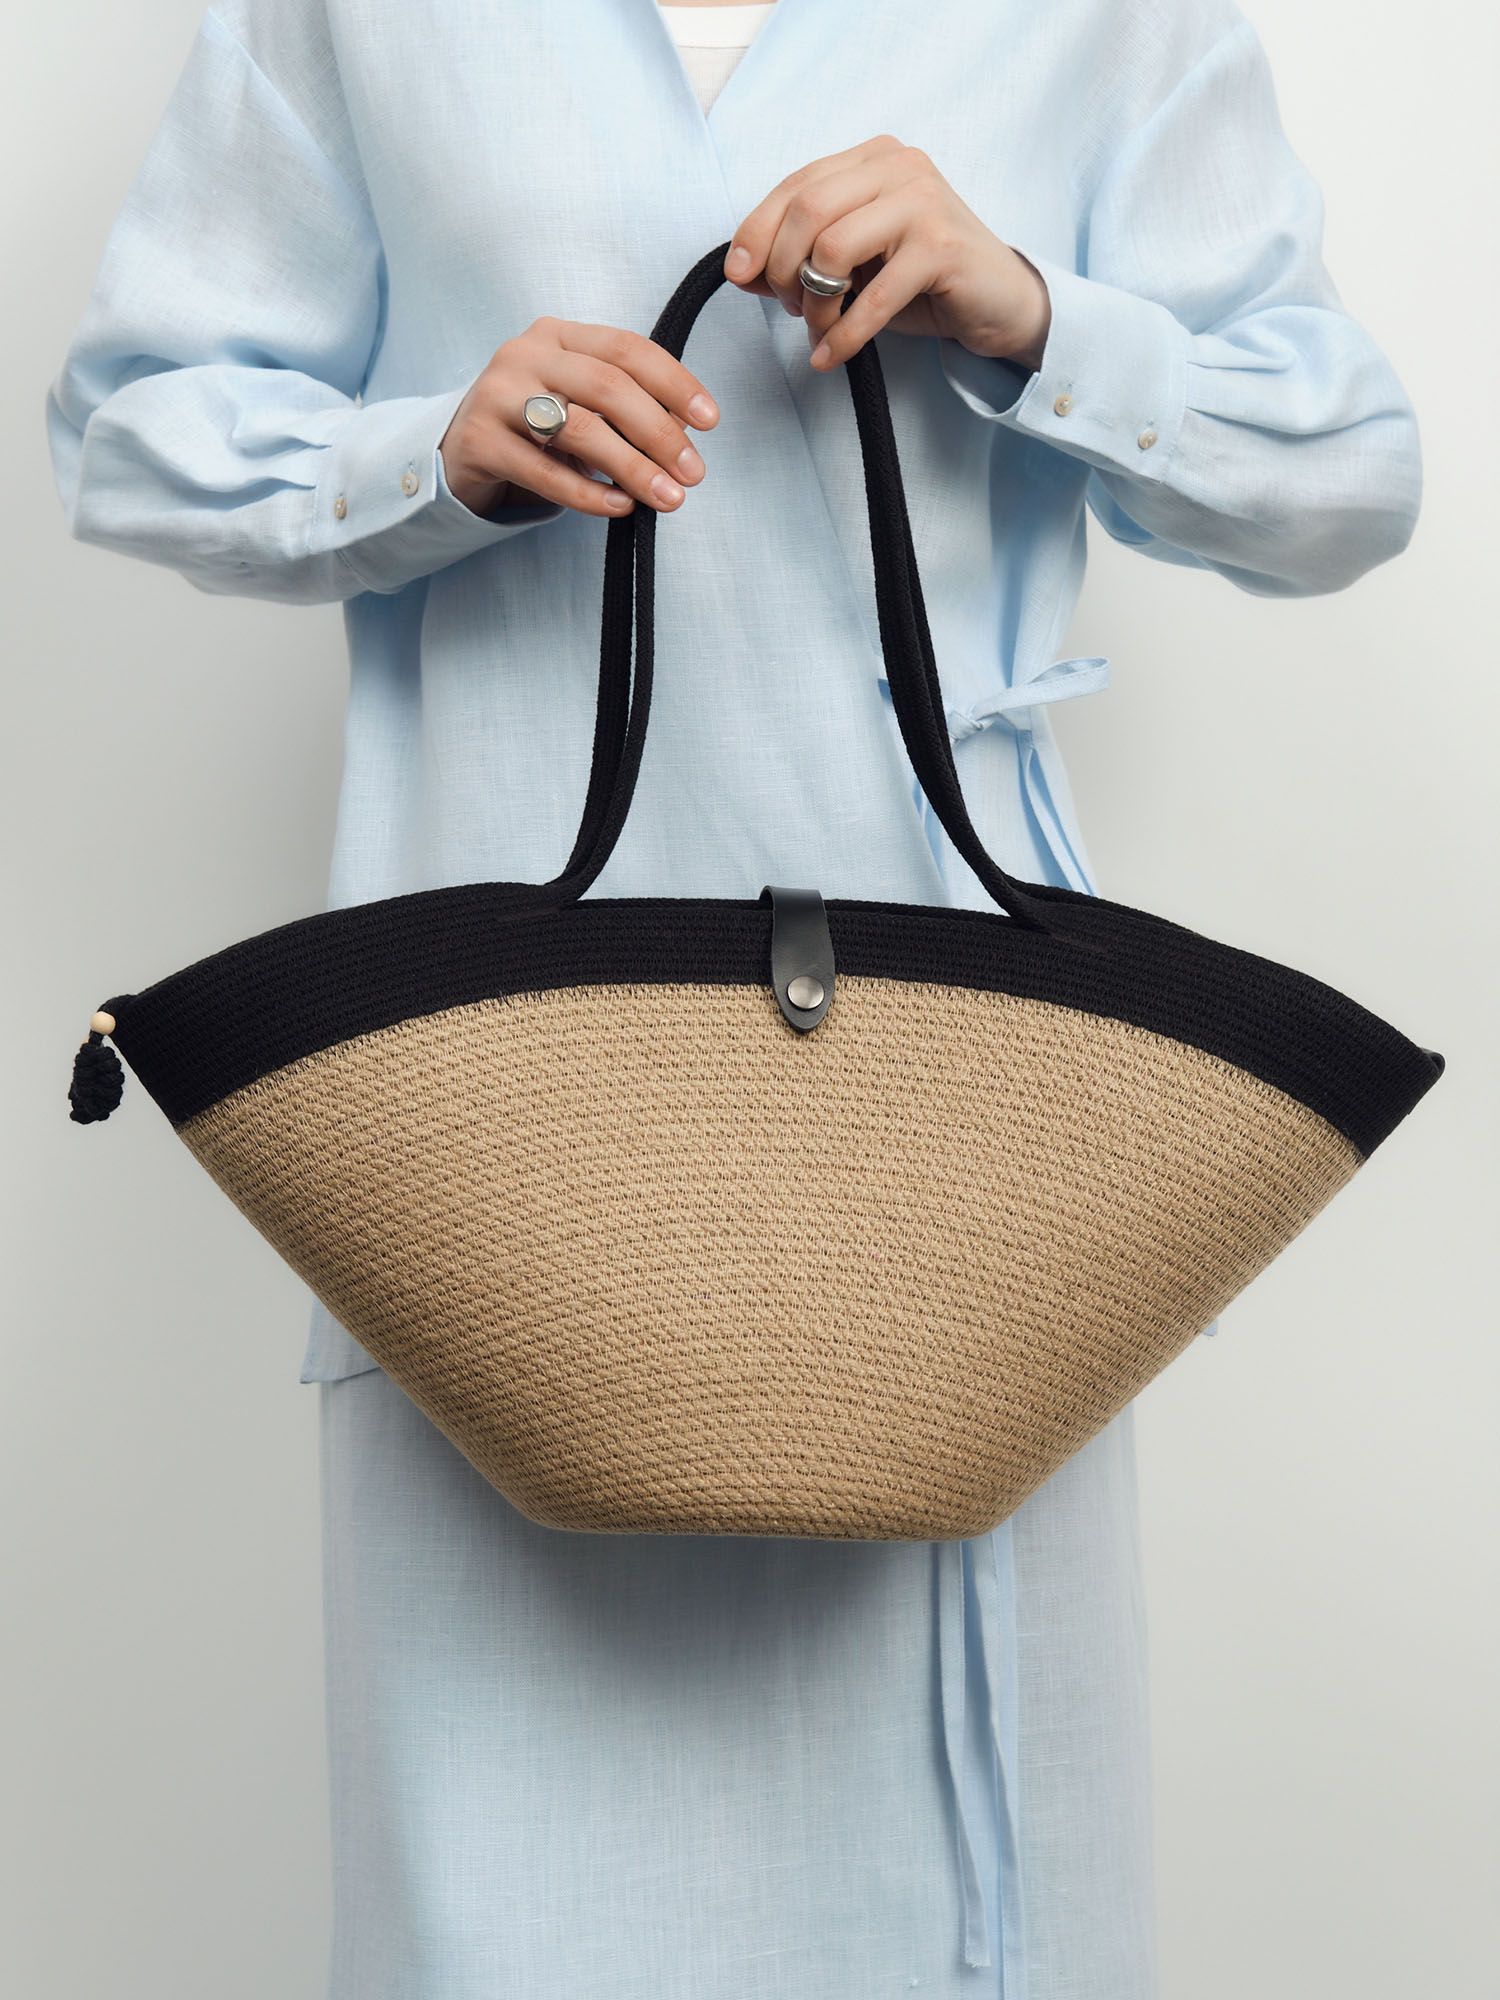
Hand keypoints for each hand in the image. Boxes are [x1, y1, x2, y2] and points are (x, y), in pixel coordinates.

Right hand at [439, 318, 720, 519]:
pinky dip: (588, 494)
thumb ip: (625, 408)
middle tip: (694, 472)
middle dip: (659, 432)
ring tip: (668, 498)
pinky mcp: (480, 441)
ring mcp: (497, 396)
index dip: (674, 383)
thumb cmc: (534, 426)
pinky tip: (620, 508)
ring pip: (578, 428)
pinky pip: (545, 472)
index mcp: (558, 334)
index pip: (626, 349)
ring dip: (632, 467)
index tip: (709, 420)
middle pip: (607, 387)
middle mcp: (525, 355)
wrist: (460, 449)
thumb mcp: (579, 404)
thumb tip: (686, 432)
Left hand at [722, 134, 1050, 375]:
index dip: (756, 230)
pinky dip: (842, 336)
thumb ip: (801, 258)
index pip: (796, 185)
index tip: (739, 275)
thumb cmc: (923, 281)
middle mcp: (898, 167)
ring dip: (813, 303)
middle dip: (784, 269)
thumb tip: (744, 271)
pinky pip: (872, 297)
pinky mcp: (941, 248)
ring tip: (820, 330)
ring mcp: (923, 202)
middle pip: (806, 210)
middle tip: (792, 308)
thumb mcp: (855, 265)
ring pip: (831, 248)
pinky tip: (829, 358)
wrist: (1000, 302)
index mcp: (872, 159)